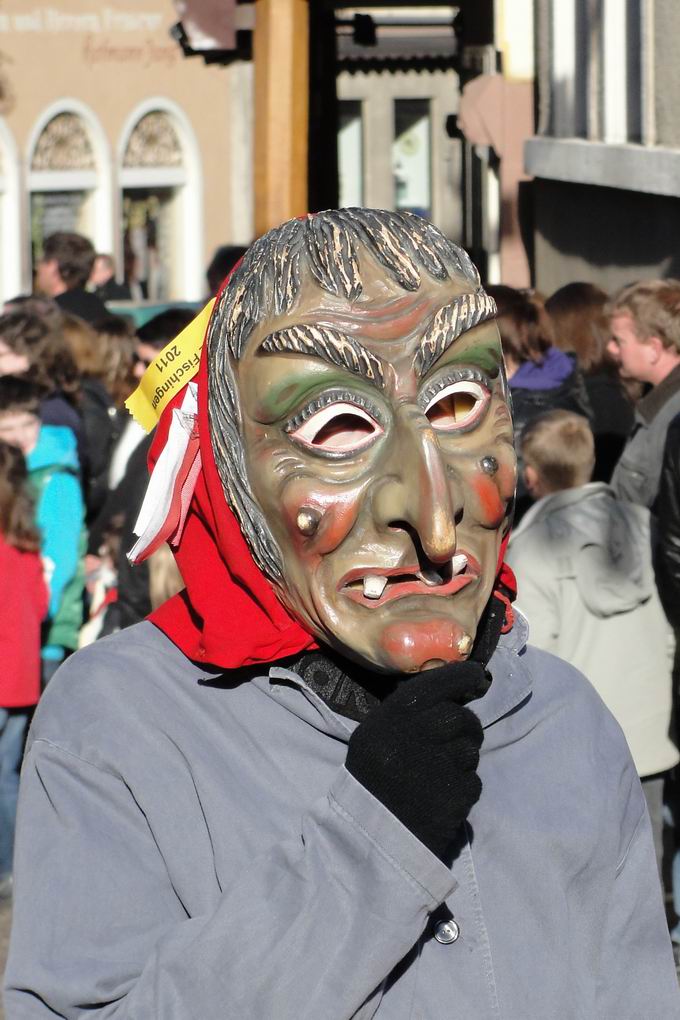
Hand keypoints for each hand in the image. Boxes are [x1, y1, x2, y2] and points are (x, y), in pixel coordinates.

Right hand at [345, 662, 485, 859]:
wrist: (368, 841)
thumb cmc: (373, 784)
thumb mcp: (375, 739)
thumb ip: (406, 716)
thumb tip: (451, 693)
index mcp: (384, 724)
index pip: (429, 687)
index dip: (458, 677)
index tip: (477, 674)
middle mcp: (407, 741)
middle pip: (458, 717)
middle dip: (467, 725)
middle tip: (463, 736)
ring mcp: (431, 771)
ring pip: (470, 749)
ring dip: (465, 758)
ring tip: (443, 772)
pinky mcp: (451, 799)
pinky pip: (473, 781)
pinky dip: (464, 788)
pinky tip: (443, 797)